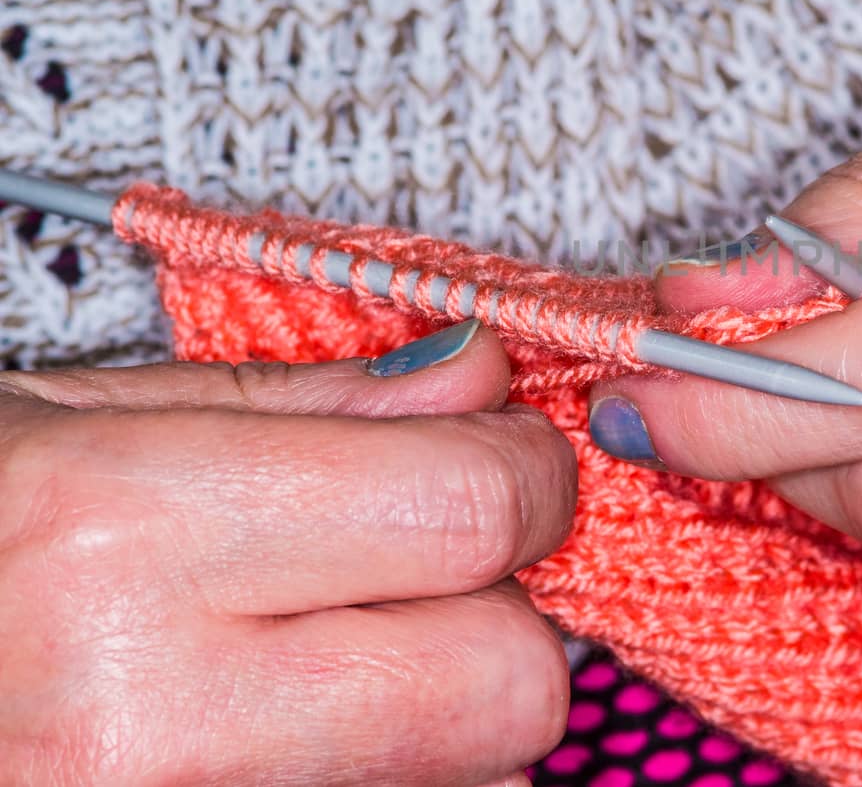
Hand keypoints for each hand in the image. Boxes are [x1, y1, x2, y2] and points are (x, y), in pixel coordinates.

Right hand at [0, 320, 575, 784]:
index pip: (470, 509)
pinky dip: (383, 776)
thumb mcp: (73, 419)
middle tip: (427, 569)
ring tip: (315, 659)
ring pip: (468, 780)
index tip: (502, 455)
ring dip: (439, 710)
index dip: (522, 471)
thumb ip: (305, 404)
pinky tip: (283, 730)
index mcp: (119, 538)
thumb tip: (479, 380)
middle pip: (505, 683)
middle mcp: (145, 718)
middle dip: (501, 616)